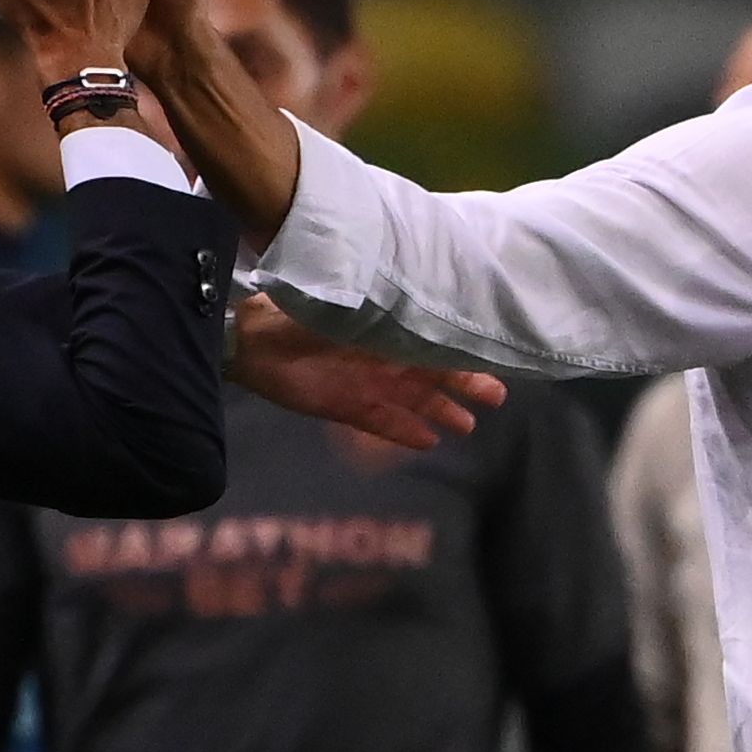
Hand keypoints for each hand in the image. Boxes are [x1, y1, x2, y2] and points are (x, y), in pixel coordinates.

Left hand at [232, 298, 506, 449]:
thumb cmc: (307, 312)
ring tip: (467, 427)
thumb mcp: (355, 309)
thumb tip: (431, 313)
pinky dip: (404, 433)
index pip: (435, 343)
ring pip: (415, 402)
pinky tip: (429, 442)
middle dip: (465, 386)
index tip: (494, 358)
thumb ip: (391, 315)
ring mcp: (369, 384)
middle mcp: (385, 357)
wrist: (256, 338)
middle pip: (434, 375)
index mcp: (389, 329)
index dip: (463, 352)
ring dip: (440, 413)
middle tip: (495, 399)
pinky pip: (385, 424)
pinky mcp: (350, 408)